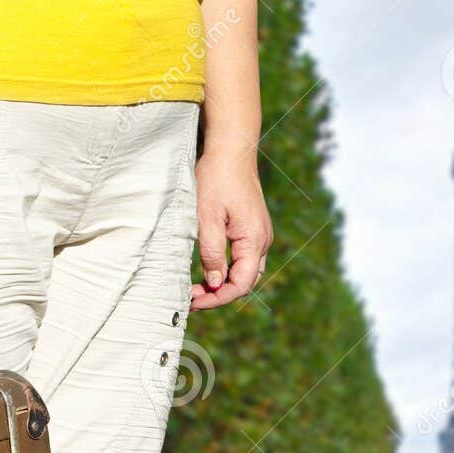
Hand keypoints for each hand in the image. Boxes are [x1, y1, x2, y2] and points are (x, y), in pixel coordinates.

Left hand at [191, 148, 272, 310]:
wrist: (232, 149)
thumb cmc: (216, 178)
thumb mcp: (206, 217)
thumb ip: (212, 253)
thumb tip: (215, 284)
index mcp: (254, 239)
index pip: (241, 284)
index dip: (218, 299)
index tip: (194, 302)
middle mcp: (262, 240)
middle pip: (245, 281)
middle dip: (219, 294)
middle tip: (191, 297)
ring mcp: (259, 234)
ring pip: (244, 271)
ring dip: (221, 283)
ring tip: (195, 287)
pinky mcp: (252, 228)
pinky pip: (243, 258)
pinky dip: (226, 269)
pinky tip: (206, 269)